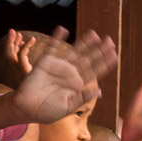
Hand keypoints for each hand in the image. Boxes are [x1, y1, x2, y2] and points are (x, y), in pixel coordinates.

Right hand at [0, 29, 117, 125]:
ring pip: (74, 51)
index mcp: (78, 84)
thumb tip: (99, 91)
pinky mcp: (45, 62)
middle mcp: (70, 74)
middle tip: (110, 40)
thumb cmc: (47, 111)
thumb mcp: (68, 107)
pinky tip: (63, 29)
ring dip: (83, 43)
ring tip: (94, 33)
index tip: (115, 55)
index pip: (95, 71)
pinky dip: (57, 38)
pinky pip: (52, 48)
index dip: (105, 63)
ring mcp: (58, 67)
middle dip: (99, 50)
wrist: (26, 109)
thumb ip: (82, 98)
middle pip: (88, 59)